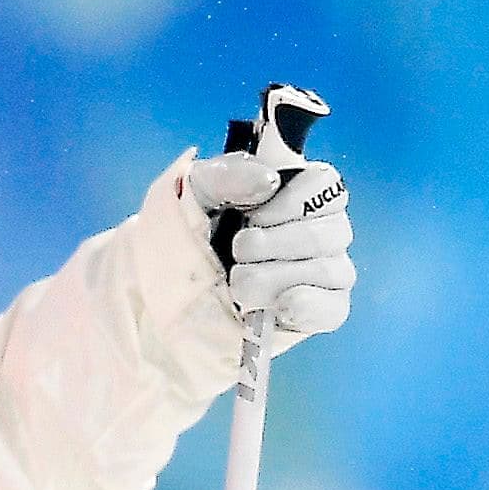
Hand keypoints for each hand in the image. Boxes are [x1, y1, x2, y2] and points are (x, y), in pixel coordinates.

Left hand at [185, 152, 354, 340]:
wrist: (155, 301)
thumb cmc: (177, 241)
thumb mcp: (189, 193)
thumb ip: (226, 174)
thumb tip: (269, 179)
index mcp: (290, 195)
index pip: (325, 186)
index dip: (292, 201)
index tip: (253, 213)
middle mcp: (312, 232)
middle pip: (332, 231)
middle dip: (276, 243)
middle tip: (237, 252)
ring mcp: (316, 276)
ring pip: (333, 270)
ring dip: (276, 277)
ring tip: (237, 286)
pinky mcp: (309, 315)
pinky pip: (334, 309)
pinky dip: (309, 306)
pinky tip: (281, 306)